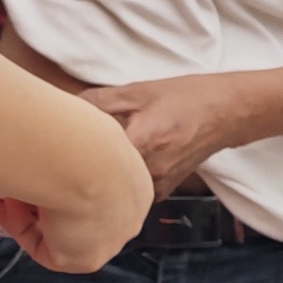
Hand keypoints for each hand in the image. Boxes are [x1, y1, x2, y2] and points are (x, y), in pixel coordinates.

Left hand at [78, 73, 263, 194]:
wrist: (227, 113)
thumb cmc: (185, 97)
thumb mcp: (139, 90)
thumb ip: (99, 100)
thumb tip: (63, 106)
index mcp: (142, 142)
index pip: (93, 156)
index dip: (70, 150)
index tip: (54, 144)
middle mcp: (150, 172)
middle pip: (101, 176)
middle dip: (81, 166)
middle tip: (63, 152)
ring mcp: (158, 186)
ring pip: (116, 187)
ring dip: (101, 176)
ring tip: (88, 159)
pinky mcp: (163, 192)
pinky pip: (132, 192)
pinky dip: (120, 182)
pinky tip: (114, 166)